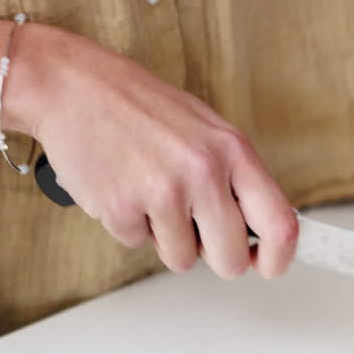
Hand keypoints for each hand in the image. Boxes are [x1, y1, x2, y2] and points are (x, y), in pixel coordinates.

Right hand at [10, 25, 296, 278]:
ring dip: (167, 238)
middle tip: (199, 235)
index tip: (269, 266)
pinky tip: (123, 187)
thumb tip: (261, 230)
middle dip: (216, 257)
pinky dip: (130, 225)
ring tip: (152, 193)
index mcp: (233, 151)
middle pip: (230, 258)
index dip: (279, 257)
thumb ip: (237, 179)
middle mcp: (203, 172)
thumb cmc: (142, 107)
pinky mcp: (120, 208)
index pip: (280, 224)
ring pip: (183, 259)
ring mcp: (162, 192)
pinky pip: (138, 245)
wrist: (73, 86)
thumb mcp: (208, 131)